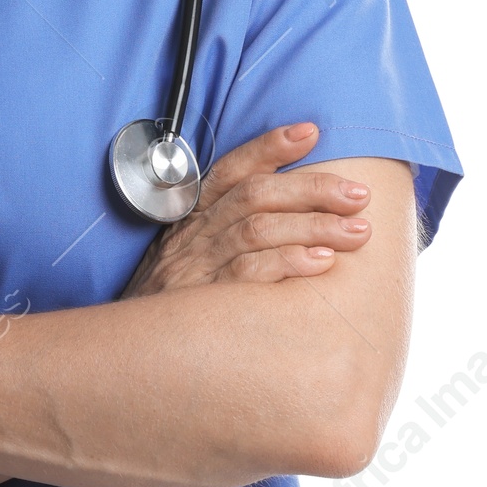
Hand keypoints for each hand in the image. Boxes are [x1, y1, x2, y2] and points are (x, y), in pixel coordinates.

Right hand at [120, 123, 372, 298]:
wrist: (127, 354)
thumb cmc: (168, 308)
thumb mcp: (189, 262)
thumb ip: (227, 236)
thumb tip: (296, 220)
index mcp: (194, 219)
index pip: (232, 170)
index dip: (269, 147)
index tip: (310, 132)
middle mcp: (195, 236)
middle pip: (255, 195)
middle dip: (312, 189)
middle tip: (358, 195)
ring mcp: (197, 267)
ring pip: (257, 229)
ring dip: (313, 225)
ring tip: (357, 230)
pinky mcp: (202, 301)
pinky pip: (248, 273)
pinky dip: (288, 262)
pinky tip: (321, 263)